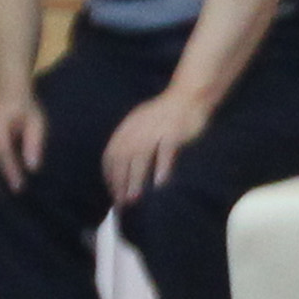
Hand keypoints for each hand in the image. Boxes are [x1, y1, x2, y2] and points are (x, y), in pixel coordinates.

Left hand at [99, 87, 210, 204]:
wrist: (188, 96)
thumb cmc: (166, 112)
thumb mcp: (142, 122)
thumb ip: (132, 139)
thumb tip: (124, 162)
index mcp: (128, 128)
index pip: (111, 155)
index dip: (110, 175)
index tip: (113, 193)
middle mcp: (137, 130)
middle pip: (123, 159)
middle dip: (120, 182)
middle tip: (121, 202)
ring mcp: (156, 131)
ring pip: (140, 158)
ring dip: (136, 179)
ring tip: (135, 198)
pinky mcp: (174, 134)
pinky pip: (165, 153)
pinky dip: (161, 168)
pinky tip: (160, 183)